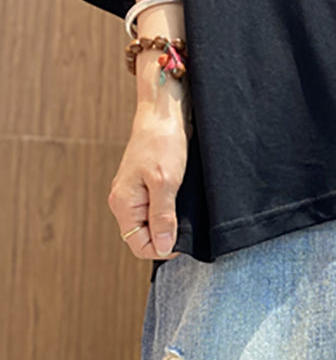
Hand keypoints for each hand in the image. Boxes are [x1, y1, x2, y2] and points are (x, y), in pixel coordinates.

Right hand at [108, 111, 187, 259]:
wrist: (164, 111)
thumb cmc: (162, 141)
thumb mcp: (166, 182)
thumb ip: (163, 217)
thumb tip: (162, 248)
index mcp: (123, 204)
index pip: (139, 246)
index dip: (163, 248)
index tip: (186, 239)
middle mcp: (124, 201)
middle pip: (145, 236)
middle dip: (167, 235)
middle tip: (189, 223)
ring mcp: (134, 192)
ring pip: (152, 222)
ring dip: (171, 222)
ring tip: (188, 210)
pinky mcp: (146, 184)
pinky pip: (156, 207)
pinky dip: (171, 209)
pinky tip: (184, 201)